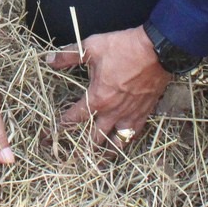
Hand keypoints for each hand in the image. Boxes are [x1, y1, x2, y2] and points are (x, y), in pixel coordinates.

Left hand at [51, 26, 171, 149]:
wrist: (157, 50)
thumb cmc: (124, 48)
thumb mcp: (92, 47)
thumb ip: (69, 56)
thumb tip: (50, 59)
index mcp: (97, 98)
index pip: (75, 117)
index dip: (63, 125)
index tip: (55, 131)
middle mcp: (112, 112)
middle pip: (95, 137)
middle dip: (83, 147)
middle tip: (74, 155)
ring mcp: (130, 115)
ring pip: (116, 142)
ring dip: (107, 151)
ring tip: (100, 159)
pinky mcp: (145, 113)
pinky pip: (134, 134)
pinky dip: (127, 141)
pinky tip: (124, 143)